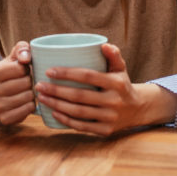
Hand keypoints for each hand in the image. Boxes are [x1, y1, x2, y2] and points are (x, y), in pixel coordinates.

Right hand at [0, 41, 34, 125]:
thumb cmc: (8, 72)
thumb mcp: (12, 56)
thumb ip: (22, 49)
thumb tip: (26, 58)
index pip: (21, 68)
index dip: (26, 68)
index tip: (21, 71)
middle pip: (25, 83)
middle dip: (30, 80)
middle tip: (25, 81)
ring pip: (28, 97)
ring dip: (32, 92)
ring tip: (25, 90)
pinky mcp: (4, 119)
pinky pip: (28, 110)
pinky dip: (31, 105)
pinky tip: (25, 101)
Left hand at [36, 42, 169, 135]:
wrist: (138, 109)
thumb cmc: (122, 85)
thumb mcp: (121, 69)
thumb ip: (113, 55)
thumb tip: (103, 45)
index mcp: (117, 83)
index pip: (88, 76)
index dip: (67, 73)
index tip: (49, 71)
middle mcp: (114, 101)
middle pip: (79, 96)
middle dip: (56, 91)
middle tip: (39, 85)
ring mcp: (110, 117)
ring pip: (78, 112)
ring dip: (57, 105)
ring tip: (42, 98)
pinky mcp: (106, 131)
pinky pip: (82, 126)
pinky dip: (66, 120)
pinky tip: (53, 113)